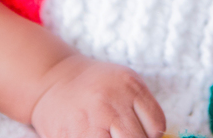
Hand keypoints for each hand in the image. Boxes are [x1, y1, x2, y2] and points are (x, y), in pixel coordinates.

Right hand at [31, 55, 165, 137]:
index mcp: (128, 87)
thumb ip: (144, 109)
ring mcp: (88, 124)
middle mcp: (109, 105)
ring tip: (110, 133)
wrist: (55, 79)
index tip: (144, 133)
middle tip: (124, 134)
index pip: (157, 127)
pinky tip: (93, 135)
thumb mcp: (126, 84)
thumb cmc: (97, 85)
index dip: (153, 136)